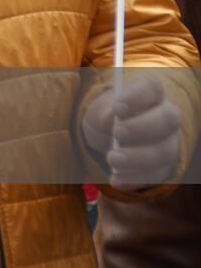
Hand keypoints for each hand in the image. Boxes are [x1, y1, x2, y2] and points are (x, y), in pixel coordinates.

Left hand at [82, 74, 182, 190]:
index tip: (119, 107)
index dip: (138, 96)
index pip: (152, 87)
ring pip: (165, 150)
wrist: (110, 137)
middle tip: (118, 133)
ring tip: (112, 160)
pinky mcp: (166, 166)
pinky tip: (116, 180)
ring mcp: (170, 141)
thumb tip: (112, 119)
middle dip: (143, 127)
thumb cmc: (106, 116)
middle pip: (167, 118)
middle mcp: (166, 114)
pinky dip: (136, 179)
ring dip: (138, 157)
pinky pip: (157, 174)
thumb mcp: (97, 111)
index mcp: (149, 92)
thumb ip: (103, 113)